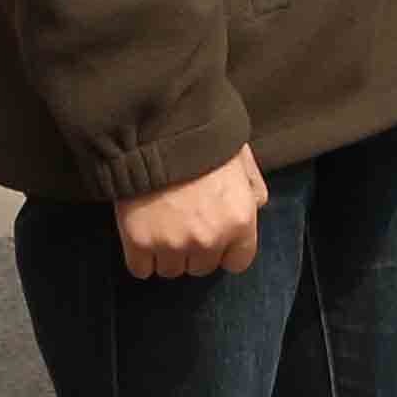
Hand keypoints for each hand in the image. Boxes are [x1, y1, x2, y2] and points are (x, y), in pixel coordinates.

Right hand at [113, 148, 266, 280]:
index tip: (212, 236)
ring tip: (160, 225)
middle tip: (181, 223)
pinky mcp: (139, 243)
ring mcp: (173, 244)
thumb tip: (256, 206)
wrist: (157, 126)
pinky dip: (140, 257)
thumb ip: (253, 187)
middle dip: (193, 250)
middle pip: (201, 267)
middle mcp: (210, 240)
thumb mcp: (242, 158)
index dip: (224, 250)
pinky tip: (141, 235)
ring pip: (171, 270)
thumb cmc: (203, 139)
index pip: (237, 262)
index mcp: (240, 221)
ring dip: (166, 253)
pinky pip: (141, 269)